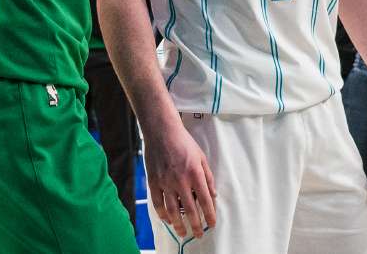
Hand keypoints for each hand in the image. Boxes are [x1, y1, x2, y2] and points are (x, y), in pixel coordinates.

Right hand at [144, 123, 216, 238]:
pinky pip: (157, 202)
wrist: (162, 131)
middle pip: (189, 209)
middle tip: (198, 234)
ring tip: (182, 232)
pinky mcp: (153, 181)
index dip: (210, 215)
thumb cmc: (184, 142)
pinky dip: (162, 213)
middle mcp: (181, 180)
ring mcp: (165, 182)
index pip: (206, 200)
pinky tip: (167, 219)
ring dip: (178, 224)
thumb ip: (208, 177)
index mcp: (195, 174)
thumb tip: (213, 195)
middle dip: (195, 225)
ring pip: (172, 209)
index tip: (211, 225)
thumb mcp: (201, 157)